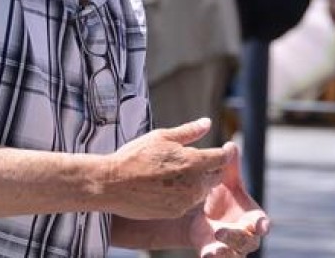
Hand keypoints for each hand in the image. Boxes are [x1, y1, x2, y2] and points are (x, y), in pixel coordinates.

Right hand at [103, 118, 230, 219]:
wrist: (111, 184)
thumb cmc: (135, 156)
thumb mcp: (162, 137)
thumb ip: (189, 131)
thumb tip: (208, 122)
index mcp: (194, 162)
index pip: (222, 158)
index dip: (222, 153)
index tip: (218, 150)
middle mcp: (194, 183)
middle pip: (216, 176)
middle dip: (211, 168)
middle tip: (197, 161)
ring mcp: (185, 200)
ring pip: (203, 190)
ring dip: (199, 182)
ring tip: (179, 174)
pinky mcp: (175, 212)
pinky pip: (189, 203)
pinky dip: (186, 195)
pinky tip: (170, 187)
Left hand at [188, 142, 268, 256]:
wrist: (200, 212)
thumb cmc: (221, 194)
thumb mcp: (225, 180)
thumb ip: (230, 165)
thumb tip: (230, 145)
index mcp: (253, 217)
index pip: (262, 223)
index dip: (263, 225)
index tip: (261, 225)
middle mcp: (245, 234)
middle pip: (249, 241)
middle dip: (237, 237)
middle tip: (221, 231)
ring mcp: (232, 247)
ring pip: (235, 254)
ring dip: (226, 251)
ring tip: (215, 246)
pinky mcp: (215, 253)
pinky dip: (215, 257)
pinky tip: (208, 253)